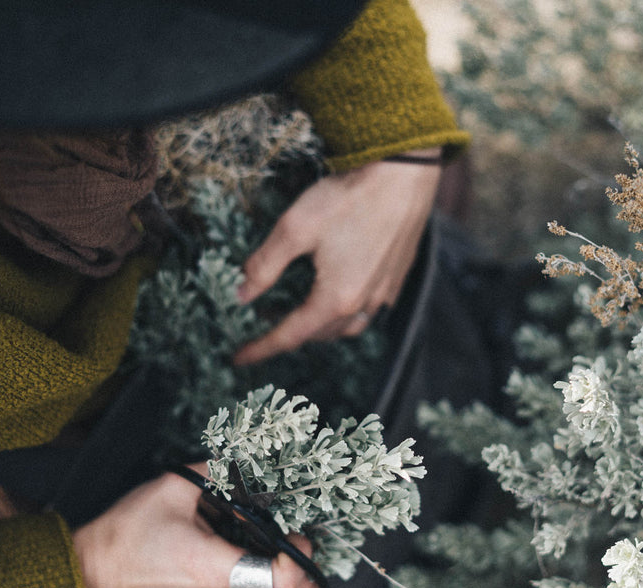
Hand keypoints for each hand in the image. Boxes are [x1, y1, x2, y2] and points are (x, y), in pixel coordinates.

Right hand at [72, 464, 318, 587]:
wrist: (97, 570)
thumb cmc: (130, 530)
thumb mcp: (172, 487)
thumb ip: (217, 471)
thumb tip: (249, 459)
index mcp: (215, 568)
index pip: (282, 580)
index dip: (299, 554)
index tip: (293, 529)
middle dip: (308, 571)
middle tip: (297, 541)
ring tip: (291, 559)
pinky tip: (269, 570)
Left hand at [233, 149, 441, 364]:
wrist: (404, 174)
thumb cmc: (349, 198)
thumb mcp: (294, 228)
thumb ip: (264, 265)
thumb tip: (242, 294)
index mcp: (335, 299)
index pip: (291, 335)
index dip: (261, 348)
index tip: (239, 358)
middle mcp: (363, 304)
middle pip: (321, 335)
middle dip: (292, 336)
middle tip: (265, 328)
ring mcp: (385, 291)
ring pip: (350, 328)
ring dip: (323, 329)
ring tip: (304, 318)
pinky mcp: (398, 275)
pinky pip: (371, 310)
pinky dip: (350, 314)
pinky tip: (343, 296)